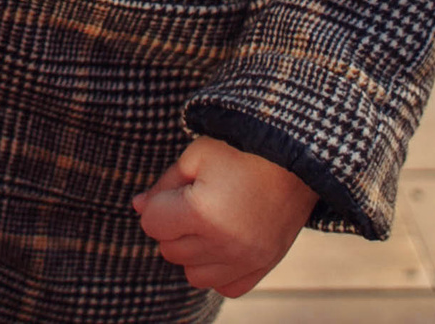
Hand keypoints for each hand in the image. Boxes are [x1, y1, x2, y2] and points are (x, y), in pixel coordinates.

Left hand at [131, 136, 317, 298]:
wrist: (297, 154)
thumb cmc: (242, 147)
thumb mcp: (196, 154)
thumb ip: (163, 185)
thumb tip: (137, 207)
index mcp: (202, 212)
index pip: (152, 224)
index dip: (157, 204)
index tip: (177, 189)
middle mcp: (224, 243)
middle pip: (169, 250)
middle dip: (173, 226)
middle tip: (195, 198)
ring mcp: (246, 258)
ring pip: (193, 274)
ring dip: (192, 251)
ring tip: (208, 222)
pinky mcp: (264, 265)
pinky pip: (226, 287)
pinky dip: (218, 270)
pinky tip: (223, 243)